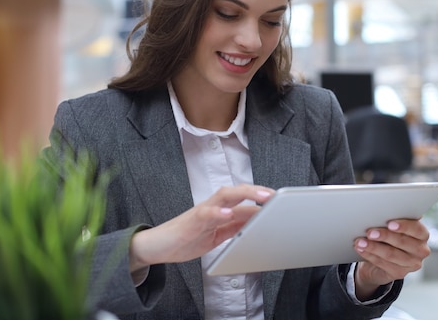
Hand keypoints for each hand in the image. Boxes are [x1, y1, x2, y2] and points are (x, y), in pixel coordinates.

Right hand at [129, 184, 274, 272]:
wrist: (157, 246)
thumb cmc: (187, 238)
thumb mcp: (217, 235)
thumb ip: (234, 228)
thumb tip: (256, 224)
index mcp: (220, 210)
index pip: (244, 201)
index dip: (262, 200)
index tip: (281, 201)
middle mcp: (213, 207)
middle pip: (237, 192)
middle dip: (257, 191)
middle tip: (274, 195)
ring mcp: (201, 212)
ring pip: (224, 196)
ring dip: (244, 194)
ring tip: (261, 197)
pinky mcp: (190, 222)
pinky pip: (205, 214)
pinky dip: (217, 213)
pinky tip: (227, 214)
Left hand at [352, 219, 430, 298]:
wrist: (381, 259)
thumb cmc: (388, 237)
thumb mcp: (393, 228)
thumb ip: (392, 222)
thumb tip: (379, 215)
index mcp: (422, 235)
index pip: (417, 229)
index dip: (404, 226)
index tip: (390, 223)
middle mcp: (421, 250)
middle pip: (402, 242)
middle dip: (384, 236)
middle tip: (370, 232)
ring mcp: (412, 264)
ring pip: (391, 254)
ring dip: (373, 247)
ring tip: (360, 241)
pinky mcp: (400, 273)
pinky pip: (383, 263)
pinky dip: (369, 255)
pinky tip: (361, 249)